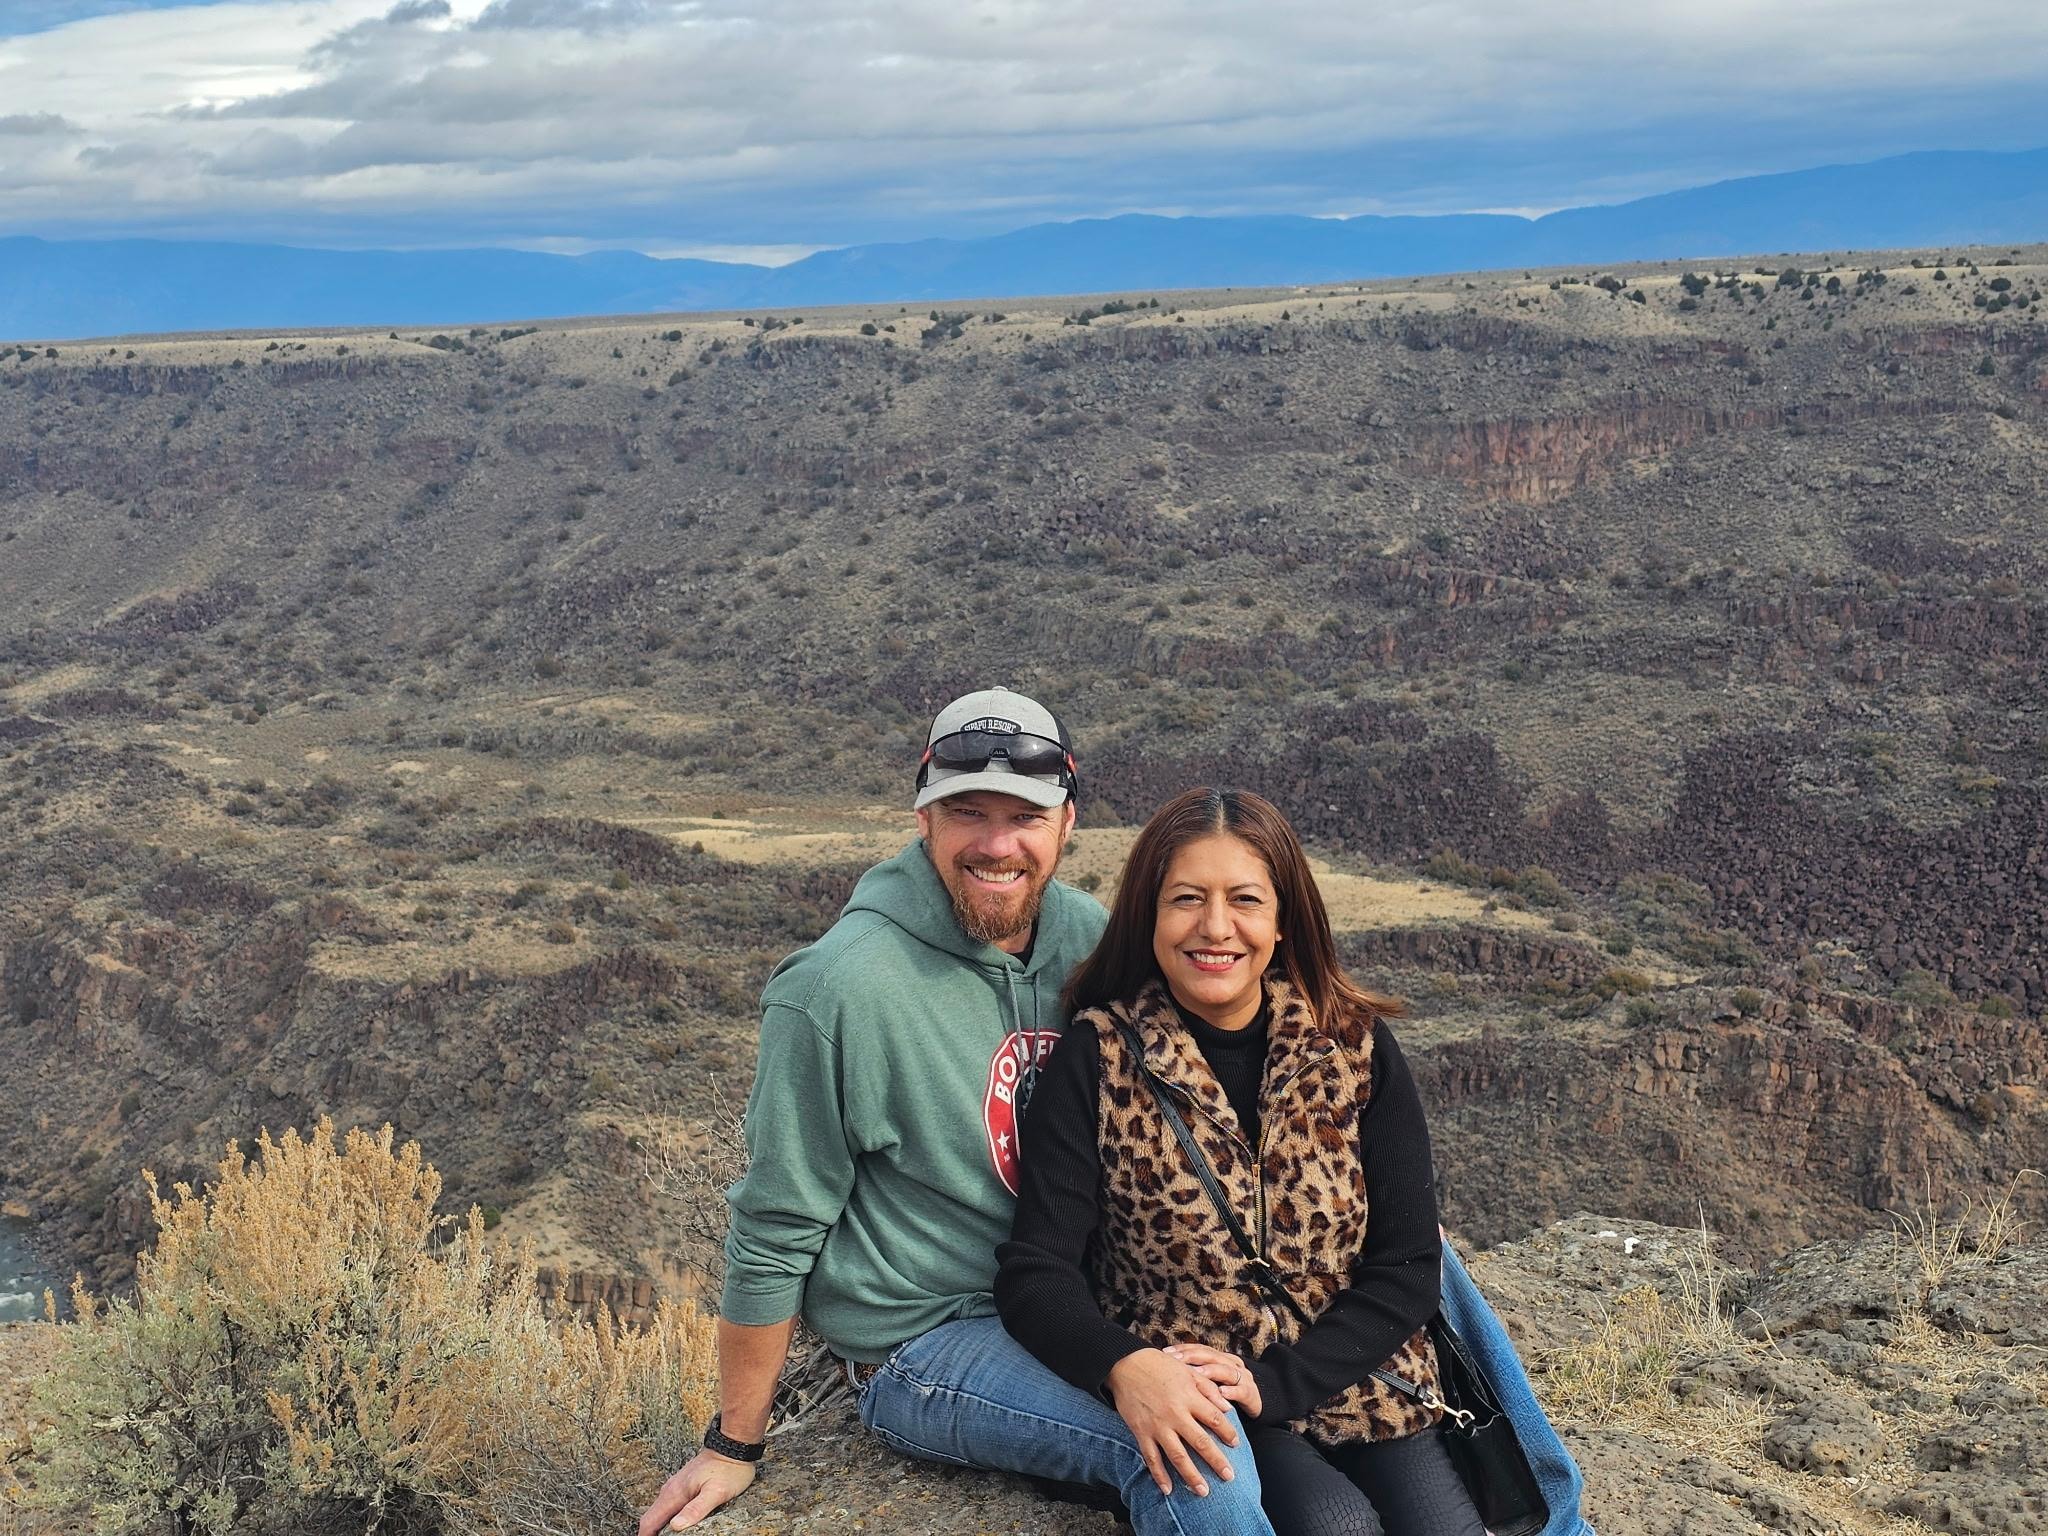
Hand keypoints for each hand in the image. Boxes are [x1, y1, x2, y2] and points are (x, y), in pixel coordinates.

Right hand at [636, 1448, 757, 1533]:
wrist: (732, 1445)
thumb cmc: (728, 1468)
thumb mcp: (716, 1492)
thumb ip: (696, 1509)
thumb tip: (676, 1526)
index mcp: (675, 1493)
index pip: (649, 1521)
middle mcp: (671, 1489)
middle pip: (651, 1517)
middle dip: (651, 1533)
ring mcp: (676, 1486)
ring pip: (659, 1511)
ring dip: (659, 1526)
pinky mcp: (684, 1486)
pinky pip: (668, 1505)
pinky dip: (667, 1518)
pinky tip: (677, 1523)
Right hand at [1105, 1348, 1241, 1497]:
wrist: (1125, 1364)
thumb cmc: (1159, 1365)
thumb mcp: (1188, 1370)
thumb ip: (1208, 1389)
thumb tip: (1227, 1408)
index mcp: (1189, 1397)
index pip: (1215, 1419)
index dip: (1228, 1433)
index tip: (1236, 1444)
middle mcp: (1175, 1414)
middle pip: (1201, 1443)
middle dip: (1216, 1462)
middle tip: (1229, 1477)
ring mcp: (1157, 1426)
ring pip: (1178, 1456)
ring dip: (1191, 1475)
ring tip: (1203, 1492)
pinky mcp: (1141, 1432)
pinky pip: (1152, 1458)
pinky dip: (1159, 1475)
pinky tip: (1168, 1490)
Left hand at [1164, 1343, 1262, 1419]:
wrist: (1256, 1404)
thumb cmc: (1226, 1394)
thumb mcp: (1209, 1383)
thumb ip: (1194, 1376)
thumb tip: (1164, 1371)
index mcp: (1220, 1359)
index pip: (1199, 1349)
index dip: (1183, 1349)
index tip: (1165, 1353)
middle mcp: (1231, 1364)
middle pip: (1211, 1355)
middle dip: (1192, 1357)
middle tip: (1176, 1360)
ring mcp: (1243, 1378)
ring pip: (1226, 1370)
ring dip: (1211, 1371)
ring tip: (1196, 1373)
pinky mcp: (1252, 1394)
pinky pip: (1242, 1391)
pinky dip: (1232, 1391)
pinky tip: (1222, 1393)